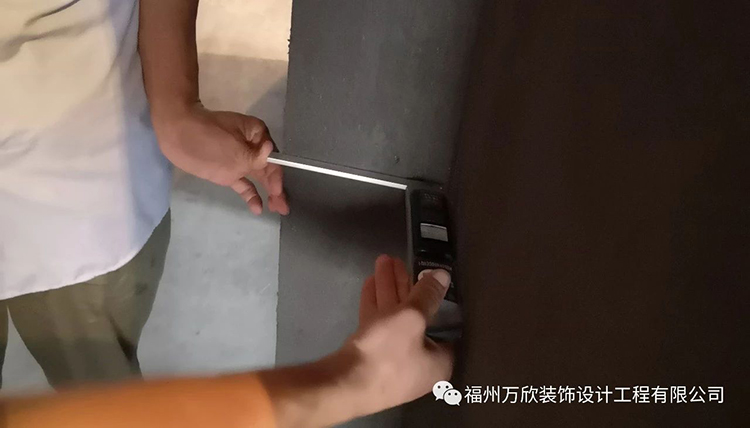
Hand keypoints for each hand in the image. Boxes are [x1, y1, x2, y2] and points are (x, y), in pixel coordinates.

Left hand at [152, 103, 288, 214]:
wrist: (177, 132)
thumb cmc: (208, 137)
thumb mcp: (236, 150)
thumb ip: (256, 159)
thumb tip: (271, 154)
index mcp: (257, 135)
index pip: (273, 159)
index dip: (277, 177)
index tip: (277, 193)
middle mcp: (251, 147)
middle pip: (268, 170)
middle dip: (276, 189)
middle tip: (283, 208)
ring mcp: (238, 159)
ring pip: (257, 178)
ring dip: (267, 193)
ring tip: (276, 209)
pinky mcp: (226, 170)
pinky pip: (243, 184)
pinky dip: (250, 194)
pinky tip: (257, 207)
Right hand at [339, 255, 453, 415]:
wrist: (344, 384)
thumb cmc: (388, 354)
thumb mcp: (412, 318)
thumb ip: (428, 295)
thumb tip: (444, 276)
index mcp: (438, 361)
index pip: (443, 323)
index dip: (434, 296)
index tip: (427, 274)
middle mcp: (418, 364)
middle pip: (415, 317)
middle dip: (405, 286)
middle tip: (397, 260)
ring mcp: (392, 362)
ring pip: (393, 319)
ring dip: (388, 290)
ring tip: (381, 261)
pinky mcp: (370, 359)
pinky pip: (377, 326)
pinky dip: (375, 305)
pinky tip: (369, 283)